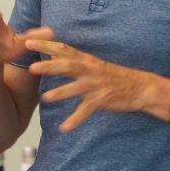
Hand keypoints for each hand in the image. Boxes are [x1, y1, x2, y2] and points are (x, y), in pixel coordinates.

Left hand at [26, 39, 153, 131]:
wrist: (141, 87)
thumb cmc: (114, 76)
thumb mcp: (93, 64)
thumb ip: (73, 60)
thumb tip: (51, 53)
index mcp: (86, 59)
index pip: (64, 49)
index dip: (46, 45)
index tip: (28, 42)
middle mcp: (90, 70)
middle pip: (68, 66)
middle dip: (50, 66)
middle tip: (32, 68)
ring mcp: (96, 85)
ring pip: (76, 88)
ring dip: (61, 93)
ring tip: (45, 98)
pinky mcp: (103, 100)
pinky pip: (87, 111)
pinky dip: (75, 120)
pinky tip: (64, 128)